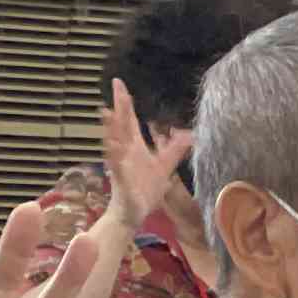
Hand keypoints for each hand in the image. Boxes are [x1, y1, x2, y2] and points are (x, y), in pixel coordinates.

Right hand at [102, 79, 209, 255]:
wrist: (133, 214)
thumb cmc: (145, 191)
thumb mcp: (164, 168)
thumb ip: (174, 150)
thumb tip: (189, 135)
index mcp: (134, 147)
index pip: (129, 120)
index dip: (125, 102)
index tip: (120, 83)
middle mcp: (125, 152)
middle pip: (121, 125)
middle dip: (118, 107)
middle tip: (116, 86)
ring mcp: (121, 165)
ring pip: (115, 143)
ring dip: (112, 128)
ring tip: (108, 112)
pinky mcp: (121, 180)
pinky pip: (117, 167)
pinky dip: (115, 156)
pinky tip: (114, 145)